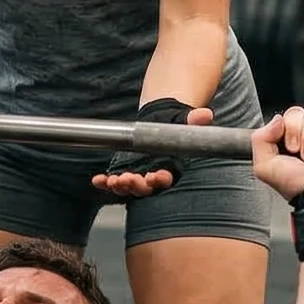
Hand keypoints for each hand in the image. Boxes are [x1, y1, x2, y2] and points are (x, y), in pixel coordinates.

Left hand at [94, 100, 210, 197]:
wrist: (160, 124)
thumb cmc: (174, 126)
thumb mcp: (184, 121)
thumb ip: (193, 121)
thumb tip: (205, 115)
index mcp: (170, 168)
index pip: (167, 179)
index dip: (160, 179)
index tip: (155, 175)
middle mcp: (154, 177)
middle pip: (145, 188)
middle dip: (136, 185)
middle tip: (128, 179)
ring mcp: (138, 177)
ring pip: (129, 188)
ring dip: (120, 186)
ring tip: (113, 180)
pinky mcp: (124, 174)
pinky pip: (114, 182)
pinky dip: (104, 183)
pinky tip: (98, 181)